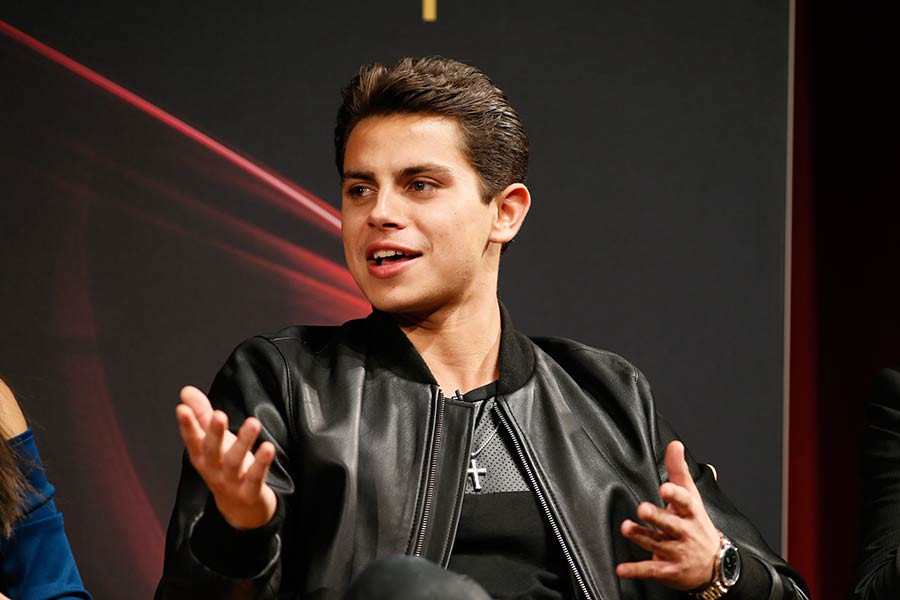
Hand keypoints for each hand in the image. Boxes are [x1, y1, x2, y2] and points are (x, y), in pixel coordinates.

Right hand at [176, 385, 276, 529]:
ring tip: (253, 423)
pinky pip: (255, 478)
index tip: (182, 408)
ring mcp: (231, 483)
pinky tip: (268, 447)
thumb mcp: (213, 442)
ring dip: (243, 443)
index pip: (192, 440)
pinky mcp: (249, 493)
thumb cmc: (225, 467)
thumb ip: (202, 415)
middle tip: (219, 415)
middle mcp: (213, 470)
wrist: (240, 510)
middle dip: (214, 433)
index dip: (187, 425)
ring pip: (234, 463)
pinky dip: (261, 464)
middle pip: (212, 451)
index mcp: (202, 456)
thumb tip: (186, 391)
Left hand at [616, 441, 720, 589]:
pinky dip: (635, 570)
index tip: (665, 488)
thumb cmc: (696, 524)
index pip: (684, 502)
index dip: (675, 495)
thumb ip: (678, 470)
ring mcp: (677, 552)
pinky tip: (622, 569)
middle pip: (670, 524)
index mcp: (690, 513)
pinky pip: (651, 570)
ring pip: (657, 544)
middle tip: (642, 509)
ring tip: (626, 528)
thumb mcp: (691, 497)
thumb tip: (674, 445)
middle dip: (657, 517)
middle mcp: (684, 532)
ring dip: (641, 536)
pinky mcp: (669, 570)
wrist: (715, 565)